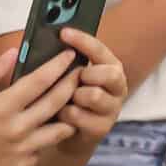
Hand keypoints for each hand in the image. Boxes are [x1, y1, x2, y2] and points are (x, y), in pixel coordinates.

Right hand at [0, 46, 80, 165]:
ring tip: (71, 101)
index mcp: (0, 108)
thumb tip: (11, 53)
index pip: (38, 82)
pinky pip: (44, 146)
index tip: (70, 54)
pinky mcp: (25, 165)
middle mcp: (17, 129)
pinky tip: (44, 127)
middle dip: (73, 85)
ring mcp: (23, 150)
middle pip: (57, 103)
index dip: (57, 66)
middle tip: (82, 72)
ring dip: (68, 114)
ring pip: (61, 128)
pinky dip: (46, 135)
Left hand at [53, 28, 126, 145]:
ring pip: (93, 95)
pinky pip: (78, 115)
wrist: (65, 132)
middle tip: (75, 80)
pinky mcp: (102, 128)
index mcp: (111, 69)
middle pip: (109, 73)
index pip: (101, 50)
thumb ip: (66, 60)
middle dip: (87, 74)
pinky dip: (65, 115)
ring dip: (73, 96)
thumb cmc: (65, 97)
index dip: (83, 41)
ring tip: (66, 101)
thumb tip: (49, 41)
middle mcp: (117, 88)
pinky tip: (62, 116)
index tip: (63, 32)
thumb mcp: (67, 76)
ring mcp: (112, 109)